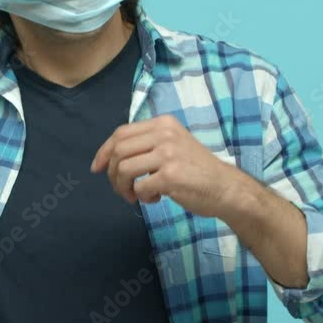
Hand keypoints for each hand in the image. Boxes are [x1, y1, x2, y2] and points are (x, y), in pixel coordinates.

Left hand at [90, 115, 246, 217]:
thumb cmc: (197, 170)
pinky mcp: (170, 175)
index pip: (121, 133)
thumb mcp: (173, 144)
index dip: (104, 151)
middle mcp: (164, 134)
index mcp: (163, 123)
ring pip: (124, 170)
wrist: (226, 188)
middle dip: (112, 174)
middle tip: (121, 190)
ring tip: (135, 196)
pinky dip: (142, 198)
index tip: (97, 168)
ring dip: (123, 188)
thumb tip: (109, 158)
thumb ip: (147, 144)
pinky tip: (156, 198)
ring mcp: (167, 154)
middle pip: (118, 151)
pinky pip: (140, 188)